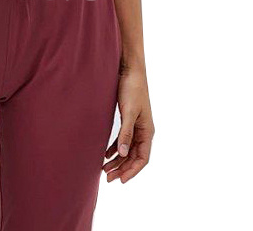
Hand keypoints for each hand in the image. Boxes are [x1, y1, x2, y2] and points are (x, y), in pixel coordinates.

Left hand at [103, 65, 153, 183]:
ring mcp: (136, 126)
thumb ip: (126, 133)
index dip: (132, 171)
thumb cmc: (132, 89)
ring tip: (105, 170)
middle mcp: (143, 131)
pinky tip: (106, 155)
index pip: (142, 158)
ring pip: (127, 150)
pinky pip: (123, 140)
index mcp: (147, 131)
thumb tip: (123, 154)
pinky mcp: (128, 120)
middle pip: (134, 156)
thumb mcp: (129, 112)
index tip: (121, 181)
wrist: (129, 70)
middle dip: (123, 168)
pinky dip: (115, 148)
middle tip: (108, 179)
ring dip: (118, 160)